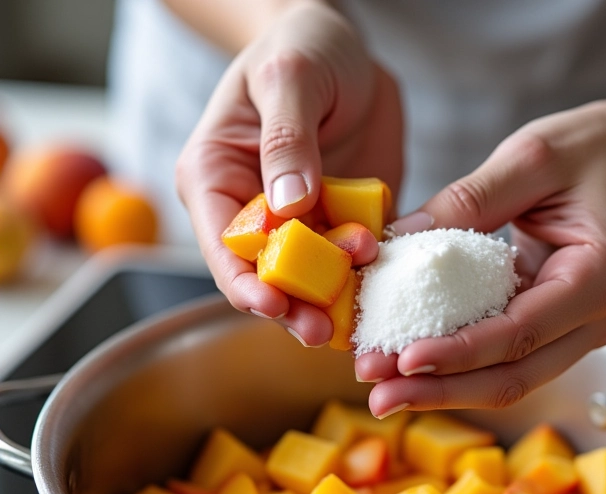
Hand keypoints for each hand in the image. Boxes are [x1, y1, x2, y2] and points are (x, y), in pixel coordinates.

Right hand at [176, 1, 402, 345]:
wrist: (348, 51)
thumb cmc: (303, 46)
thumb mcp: (291, 77)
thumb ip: (286, 138)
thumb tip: (287, 205)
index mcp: (217, 179)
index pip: (223, 246)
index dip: (245, 285)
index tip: (275, 306)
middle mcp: (254, 212)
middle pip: (265, 279)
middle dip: (291, 309)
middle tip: (322, 332)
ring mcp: (301, 224)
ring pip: (311, 282)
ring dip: (335, 299)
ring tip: (364, 304)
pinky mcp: (342, 226)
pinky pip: (353, 265)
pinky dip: (366, 280)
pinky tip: (385, 288)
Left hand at [355, 97, 605, 416]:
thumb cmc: (602, 148)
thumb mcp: (532, 158)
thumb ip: (466, 202)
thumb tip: (396, 242)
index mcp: (600, 277)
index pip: (519, 334)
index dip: (457, 353)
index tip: (401, 360)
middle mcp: (596, 319)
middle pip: (513, 376)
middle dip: (440, 390)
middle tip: (377, 396)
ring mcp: (579, 330)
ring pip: (509, 378)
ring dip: (445, 388)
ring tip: (384, 391)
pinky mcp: (558, 326)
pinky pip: (506, 358)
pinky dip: (460, 364)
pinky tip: (414, 364)